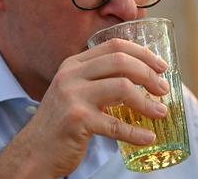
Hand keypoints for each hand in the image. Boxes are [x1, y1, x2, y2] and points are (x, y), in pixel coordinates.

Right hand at [0, 38, 168, 178]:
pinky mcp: (77, 120)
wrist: (33, 151)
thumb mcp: (76, 92)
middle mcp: (71, 75)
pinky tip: (147, 137)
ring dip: (147, 102)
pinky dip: (135, 133)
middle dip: (149, 74)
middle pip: (121, 62)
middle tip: (163, 89)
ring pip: (122, 88)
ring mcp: (73, 96)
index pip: (114, 46)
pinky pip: (115, 125)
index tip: (161, 66)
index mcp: (74, 64)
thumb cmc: (62, 122)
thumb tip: (142, 78)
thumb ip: (100, 81)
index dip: (142, 53)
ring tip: (161, 112)